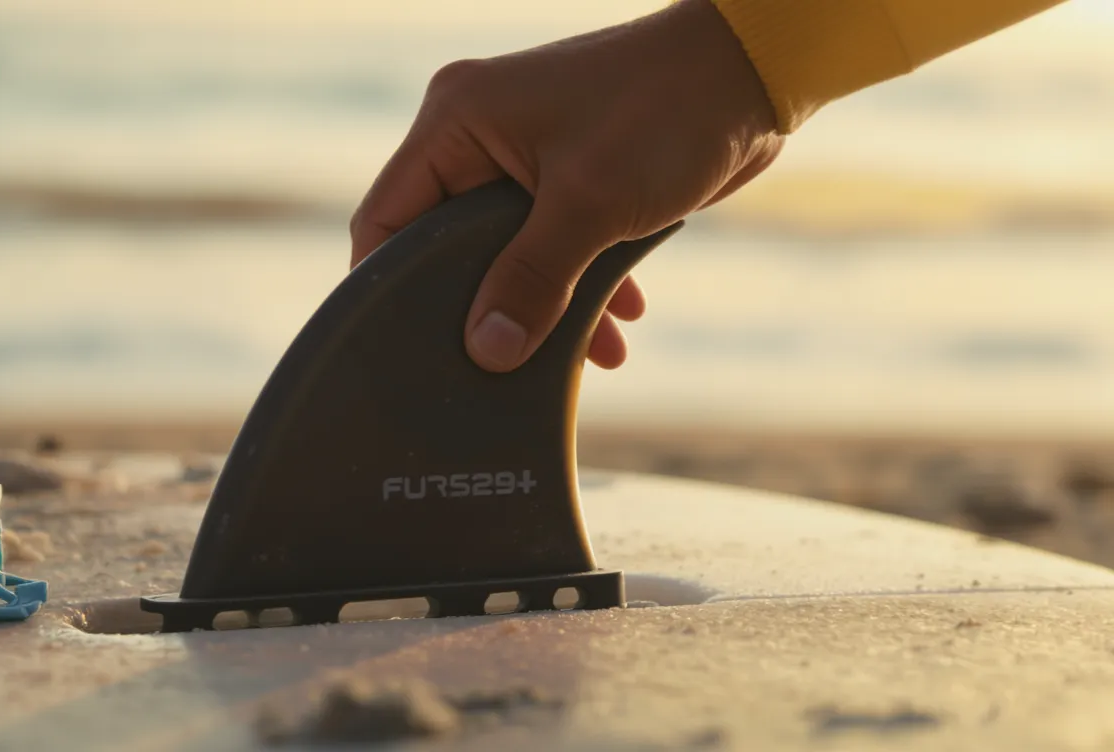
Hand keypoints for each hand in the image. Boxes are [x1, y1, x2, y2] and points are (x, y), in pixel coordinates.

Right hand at [350, 0, 783, 371]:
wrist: (753, 72)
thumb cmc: (665, 111)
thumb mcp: (590, 204)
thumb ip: (531, 279)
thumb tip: (488, 352)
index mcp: (457, 122)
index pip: (388, 215)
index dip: (386, 285)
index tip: (403, 348)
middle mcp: (479, 136)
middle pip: (446, 245)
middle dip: (481, 308)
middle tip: (495, 367)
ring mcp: (524, 156)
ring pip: (506, 254)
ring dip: (542, 305)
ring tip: (584, 357)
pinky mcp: (569, 177)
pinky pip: (550, 244)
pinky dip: (579, 284)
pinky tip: (620, 323)